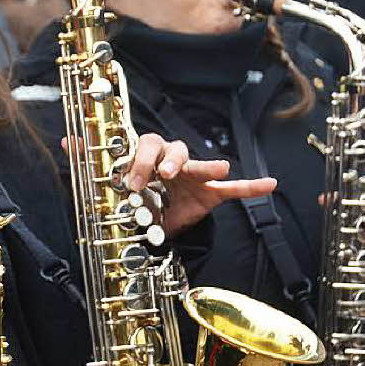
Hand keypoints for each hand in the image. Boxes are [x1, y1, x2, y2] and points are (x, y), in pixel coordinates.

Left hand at [123, 134, 276, 235]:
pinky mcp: (210, 191)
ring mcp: (193, 175)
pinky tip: (270, 184)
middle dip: (170, 160)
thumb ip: (117, 182)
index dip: (140, 163)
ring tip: (221, 169)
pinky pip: (232, 189)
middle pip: (174, 149)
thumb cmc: (140, 196)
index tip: (133, 185)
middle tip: (165, 174)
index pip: (147, 146)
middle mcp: (172, 159)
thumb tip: (95, 166)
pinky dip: (250, 187)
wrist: (155, 219)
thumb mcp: (123, 191)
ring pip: (200, 166)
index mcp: (150, 155)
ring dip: (209, 166)